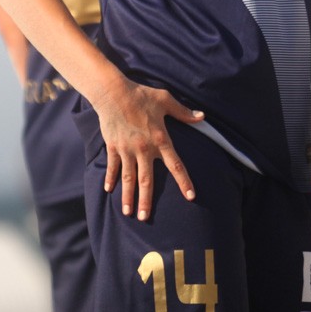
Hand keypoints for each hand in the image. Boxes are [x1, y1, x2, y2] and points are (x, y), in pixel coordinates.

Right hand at [95, 79, 203, 220]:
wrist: (113, 92)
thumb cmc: (141, 95)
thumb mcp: (165, 100)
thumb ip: (183, 112)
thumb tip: (202, 117)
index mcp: (160, 139)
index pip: (175, 164)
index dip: (184, 181)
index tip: (191, 197)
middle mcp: (143, 149)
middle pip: (146, 180)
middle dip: (146, 201)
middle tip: (145, 219)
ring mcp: (127, 150)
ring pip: (128, 178)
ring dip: (128, 196)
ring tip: (128, 213)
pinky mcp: (114, 147)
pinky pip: (113, 166)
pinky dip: (110, 178)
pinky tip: (108, 191)